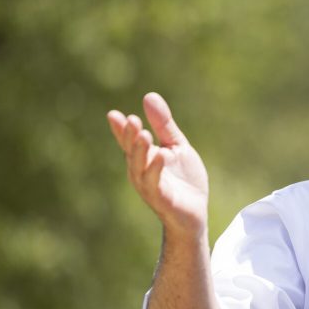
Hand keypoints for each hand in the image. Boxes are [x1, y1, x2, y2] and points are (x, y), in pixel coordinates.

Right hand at [107, 92, 208, 237]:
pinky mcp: (161, 199)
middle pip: (131, 151)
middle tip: (131, 119)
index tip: (113, 114)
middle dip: (129, 136)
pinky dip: (156, 169)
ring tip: (143, 133)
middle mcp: (140, 171)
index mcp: (144, 157)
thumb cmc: (184, 180)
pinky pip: (155, 183)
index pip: (128, 140)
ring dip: (140, 151)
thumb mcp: (177, 146)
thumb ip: (164, 125)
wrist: (195, 213)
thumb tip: (148, 95)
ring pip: (139, 167)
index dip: (121, 129)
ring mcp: (149, 186)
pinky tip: (161, 155)